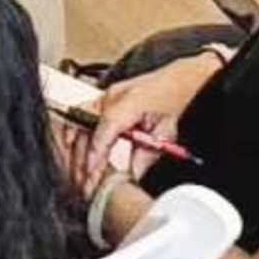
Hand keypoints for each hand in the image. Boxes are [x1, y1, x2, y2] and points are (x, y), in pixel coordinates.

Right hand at [78, 51, 224, 191]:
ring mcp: (106, 95)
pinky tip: (76, 150)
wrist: (183, 79)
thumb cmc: (178, 99)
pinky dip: (76, 134)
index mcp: (130, 100)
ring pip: (77, 120)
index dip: (96, 152)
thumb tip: (132, 176)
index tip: (91, 172)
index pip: (105, 128)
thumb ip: (147, 154)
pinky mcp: (104, 98)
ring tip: (77, 169)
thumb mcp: (167, 132)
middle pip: (85, 126)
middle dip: (81, 156)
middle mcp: (113, 95)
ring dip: (75, 147)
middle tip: (83, 179)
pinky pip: (81, 116)